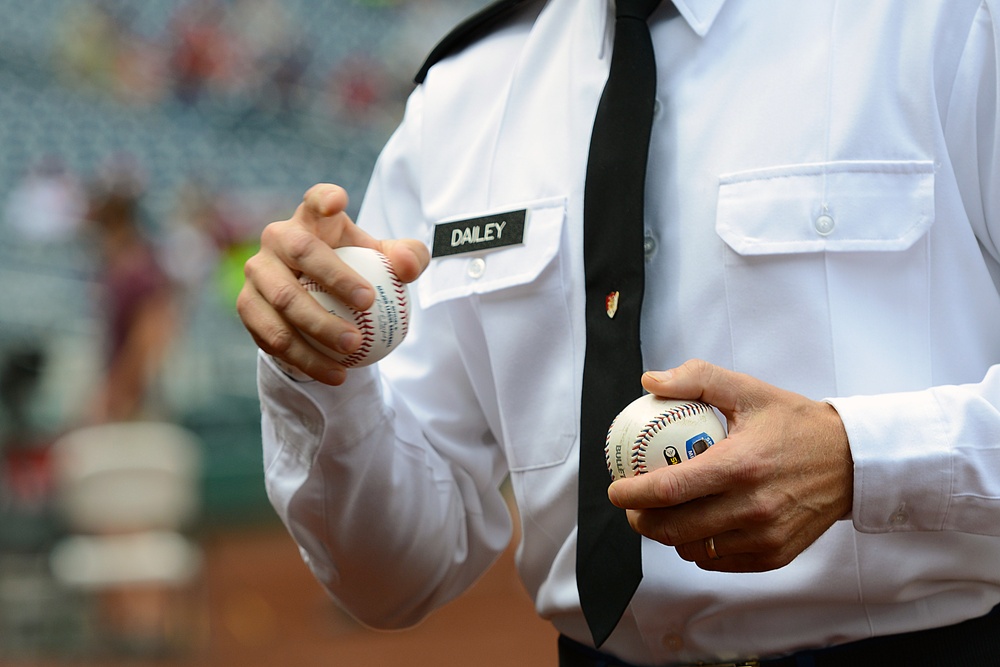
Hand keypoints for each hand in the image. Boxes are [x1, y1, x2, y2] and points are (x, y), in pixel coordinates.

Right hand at [237, 184, 429, 383]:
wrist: (316, 303)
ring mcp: (256, 272)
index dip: (324, 198)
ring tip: (353, 349)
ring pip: (283, 301)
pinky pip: (273, 336)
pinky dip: (305, 358)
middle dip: (334, 277)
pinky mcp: (246, 307)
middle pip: (301, 251)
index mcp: (310, 219)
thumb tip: (407, 268)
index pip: (316, 199)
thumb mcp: (385, 262)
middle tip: (369, 304)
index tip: (339, 203)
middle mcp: (276, 238)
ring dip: (319, 327)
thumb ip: (406, 258)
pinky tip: (336, 373)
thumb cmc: (356, 272)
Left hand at [607, 359, 852, 571]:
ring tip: (661, 515)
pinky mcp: (775, 555)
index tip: (616, 488)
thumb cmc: (792, 421)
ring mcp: (764, 536)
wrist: (851, 460)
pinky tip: (695, 528)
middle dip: (640, 521)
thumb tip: (649, 381)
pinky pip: (719, 560)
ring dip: (667, 536)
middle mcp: (752, 506)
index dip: (632, 494)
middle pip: (673, 528)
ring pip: (693, 549)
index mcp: (740, 465)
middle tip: (632, 506)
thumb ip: (696, 379)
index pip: (669, 489)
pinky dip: (699, 547)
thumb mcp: (746, 389)